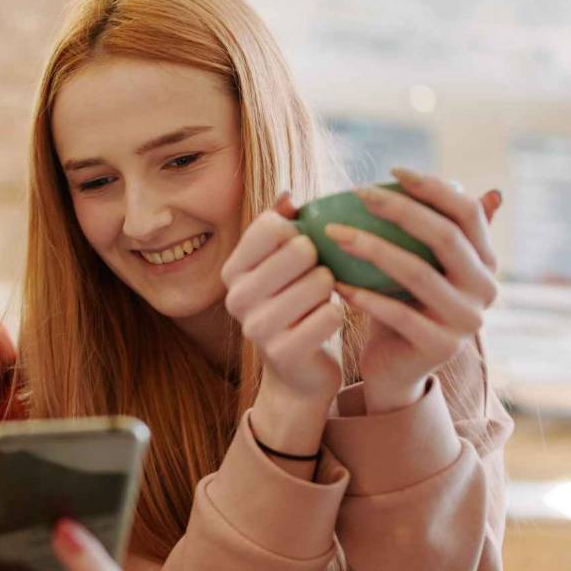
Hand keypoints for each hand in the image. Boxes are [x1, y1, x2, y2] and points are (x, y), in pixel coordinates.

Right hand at [221, 194, 344, 401]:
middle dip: (321, 261)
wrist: (297, 375)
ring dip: (331, 290)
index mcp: (233, 270)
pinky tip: (325, 325)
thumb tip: (288, 196)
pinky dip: (337, 316)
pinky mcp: (284, 353)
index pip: (271, 225)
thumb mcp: (282, 267)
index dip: (299, 232)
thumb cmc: (294, 307)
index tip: (302, 251)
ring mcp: (257, 327)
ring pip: (319, 281)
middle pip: (299, 249)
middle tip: (317, 280)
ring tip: (320, 301)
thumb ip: (282, 228)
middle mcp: (237, 297)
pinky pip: (331, 315)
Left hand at [329, 168, 501, 412]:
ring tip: (333, 233)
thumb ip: (430, 228)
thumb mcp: (417, 262)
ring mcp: (466, 321)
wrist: (395, 367)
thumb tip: (451, 182)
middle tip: (358, 194)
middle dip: (400, 209)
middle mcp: (486, 290)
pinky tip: (334, 280)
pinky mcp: (440, 347)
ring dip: (371, 247)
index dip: (434, 187)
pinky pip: (397, 313)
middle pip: (445, 237)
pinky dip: (363, 295)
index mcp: (486, 262)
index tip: (392, 170)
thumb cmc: (403, 303)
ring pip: (418, 273)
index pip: (469, 213)